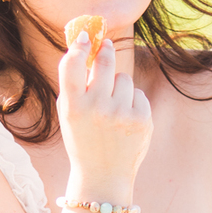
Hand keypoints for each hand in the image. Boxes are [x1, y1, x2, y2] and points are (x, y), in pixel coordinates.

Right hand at [57, 31, 151, 197]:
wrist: (103, 175)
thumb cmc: (83, 139)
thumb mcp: (70, 114)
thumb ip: (74, 84)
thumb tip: (86, 45)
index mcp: (72, 107)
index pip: (71, 65)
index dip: (78, 47)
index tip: (85, 37)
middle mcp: (96, 108)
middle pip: (104, 62)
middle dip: (105, 52)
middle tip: (105, 46)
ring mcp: (121, 114)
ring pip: (123, 78)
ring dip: (118, 87)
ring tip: (112, 110)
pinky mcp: (141, 119)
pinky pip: (138, 94)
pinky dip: (132, 103)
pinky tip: (125, 121)